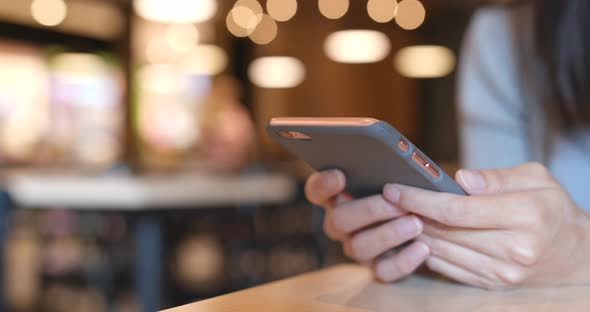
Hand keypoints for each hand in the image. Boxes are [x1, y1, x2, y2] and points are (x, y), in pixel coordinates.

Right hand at [305, 170, 429, 281]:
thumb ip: (395, 170)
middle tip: (398, 204)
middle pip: (338, 220)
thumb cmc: (412, 192)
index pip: (316, 190)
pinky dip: (404, 261)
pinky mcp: (377, 268)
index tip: (340, 176)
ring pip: (358, 247)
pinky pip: (383, 270)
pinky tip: (422, 248)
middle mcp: (342, 223)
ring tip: (416, 224)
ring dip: (388, 234)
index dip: (322, 184)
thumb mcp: (404, 175)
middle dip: (370, 211)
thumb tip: (399, 177)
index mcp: (339, 196)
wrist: (435, 226)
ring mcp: (357, 246)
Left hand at [383, 162, 589, 288]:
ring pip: (442, 251)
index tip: (394, 189)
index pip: (457, 209)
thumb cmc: (552, 209)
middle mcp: (513, 249)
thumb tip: (460, 178)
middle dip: (410, 214)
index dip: (420, 199)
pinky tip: (416, 235)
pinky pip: (448, 268)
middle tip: (386, 199)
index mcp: (525, 216)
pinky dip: (426, 251)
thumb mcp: (536, 179)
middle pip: (444, 232)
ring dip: (413, 233)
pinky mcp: (491, 284)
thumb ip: (497, 177)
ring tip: (396, 214)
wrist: (575, 254)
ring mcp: (501, 272)